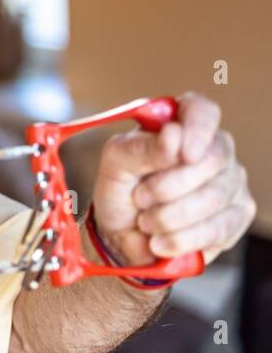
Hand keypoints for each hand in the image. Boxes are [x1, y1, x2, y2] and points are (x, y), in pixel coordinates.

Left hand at [92, 93, 255, 265]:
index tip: (183, 154)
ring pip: (215, 197)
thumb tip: (174, 133)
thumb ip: (141, 147)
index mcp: (182, 125)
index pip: (202, 111)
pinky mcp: (238, 215)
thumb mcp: (115, 166)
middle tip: (139, 198)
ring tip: (145, 222)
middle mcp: (214, 148)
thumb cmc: (120, 192)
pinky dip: (182, 239)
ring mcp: (231, 181)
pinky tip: (161, 241)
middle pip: (212, 158)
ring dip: (170, 216)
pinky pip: (219, 228)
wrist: (121, 237)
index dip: (197, 129)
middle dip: (168, 186)